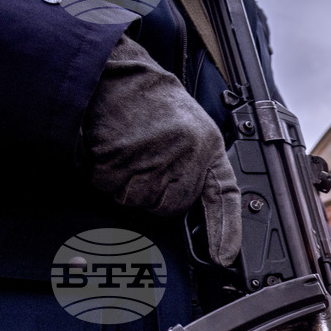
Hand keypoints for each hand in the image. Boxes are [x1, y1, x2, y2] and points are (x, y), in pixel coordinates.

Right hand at [84, 34, 240, 266]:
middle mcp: (187, 154)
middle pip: (170, 207)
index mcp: (209, 147)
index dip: (225, 230)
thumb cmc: (153, 104)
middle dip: (154, 194)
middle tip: (147, 162)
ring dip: (127, 184)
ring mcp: (155, 157)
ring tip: (131, 151)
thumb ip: (197, 167)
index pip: (224, 196)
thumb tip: (193, 208)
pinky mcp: (122, 157)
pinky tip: (113, 148)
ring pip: (138, 201)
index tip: (223, 256)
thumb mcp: (190, 130)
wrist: (119, 74)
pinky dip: (105, 174)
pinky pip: (110, 187)